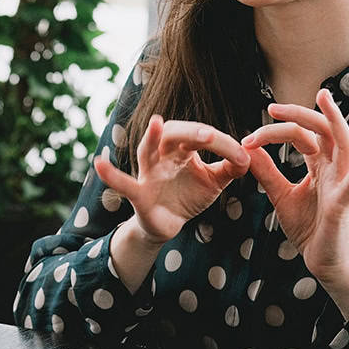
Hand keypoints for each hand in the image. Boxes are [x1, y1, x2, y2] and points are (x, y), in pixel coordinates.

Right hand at [94, 115, 250, 243]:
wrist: (168, 224)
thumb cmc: (188, 195)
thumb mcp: (214, 181)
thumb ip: (231, 167)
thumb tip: (250, 156)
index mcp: (183, 148)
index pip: (202, 137)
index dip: (222, 144)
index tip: (243, 157)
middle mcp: (163, 154)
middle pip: (173, 133)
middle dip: (191, 132)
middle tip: (209, 135)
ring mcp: (147, 172)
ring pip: (147, 149)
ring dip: (151, 137)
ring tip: (155, 124)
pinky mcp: (138, 193)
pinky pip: (123, 183)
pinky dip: (111, 175)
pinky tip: (98, 165)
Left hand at [242, 88, 348, 318]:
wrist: (322, 261)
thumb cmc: (308, 227)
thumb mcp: (280, 195)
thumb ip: (267, 172)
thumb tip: (248, 148)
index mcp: (319, 166)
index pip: (300, 136)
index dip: (275, 131)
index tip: (248, 138)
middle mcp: (334, 169)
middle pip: (322, 131)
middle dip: (300, 114)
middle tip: (273, 107)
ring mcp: (342, 184)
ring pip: (343, 145)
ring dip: (335, 121)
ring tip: (326, 100)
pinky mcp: (344, 204)